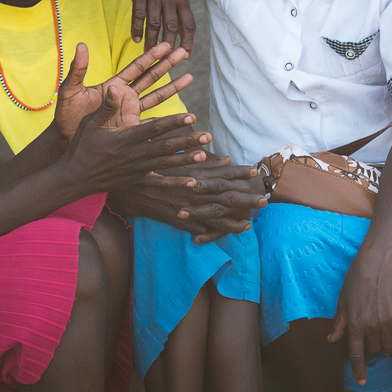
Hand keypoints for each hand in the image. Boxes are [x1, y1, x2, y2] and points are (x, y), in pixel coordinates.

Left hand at [52, 41, 191, 139]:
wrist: (65, 139)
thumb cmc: (65, 115)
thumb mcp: (70, 90)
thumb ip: (78, 70)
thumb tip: (82, 45)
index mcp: (113, 86)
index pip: (136, 67)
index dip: (152, 55)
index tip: (166, 44)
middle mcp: (124, 97)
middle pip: (151, 77)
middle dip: (168, 64)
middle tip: (184, 50)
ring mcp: (129, 113)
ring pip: (156, 97)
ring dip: (173, 87)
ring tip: (190, 77)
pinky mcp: (131, 129)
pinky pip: (152, 123)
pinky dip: (166, 119)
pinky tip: (181, 114)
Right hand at [57, 89, 209, 193]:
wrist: (75, 177)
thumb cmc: (82, 146)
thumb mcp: (91, 123)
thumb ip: (107, 107)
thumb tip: (114, 87)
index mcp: (126, 138)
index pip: (154, 128)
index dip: (173, 122)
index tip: (191, 116)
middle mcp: (135, 155)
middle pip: (166, 146)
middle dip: (187, 141)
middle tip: (207, 135)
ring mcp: (137, 169)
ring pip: (166, 163)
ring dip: (186, 159)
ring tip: (204, 154)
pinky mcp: (137, 180)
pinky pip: (159, 183)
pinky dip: (176, 183)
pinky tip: (193, 182)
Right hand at [111, 160, 266, 242]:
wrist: (127, 190)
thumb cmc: (149, 169)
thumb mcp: (173, 157)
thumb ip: (200, 157)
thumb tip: (225, 158)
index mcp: (193, 176)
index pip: (221, 175)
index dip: (239, 173)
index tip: (256, 172)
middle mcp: (194, 193)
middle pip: (225, 198)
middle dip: (246, 199)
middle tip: (265, 200)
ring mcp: (188, 209)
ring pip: (217, 217)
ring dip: (235, 219)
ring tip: (252, 221)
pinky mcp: (180, 221)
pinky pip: (201, 230)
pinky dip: (216, 232)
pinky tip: (227, 234)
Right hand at [123, 0, 196, 51]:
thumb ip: (181, 10)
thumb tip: (183, 33)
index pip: (189, 23)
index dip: (188, 41)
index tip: (186, 55)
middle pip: (171, 27)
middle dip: (169, 46)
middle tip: (166, 60)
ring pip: (154, 23)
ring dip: (152, 41)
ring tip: (149, 54)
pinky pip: (138, 14)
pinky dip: (137, 28)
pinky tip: (136, 39)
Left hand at [329, 251, 391, 385]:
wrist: (377, 265)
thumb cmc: (356, 280)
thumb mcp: (342, 301)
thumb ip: (338, 323)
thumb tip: (331, 339)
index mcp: (353, 325)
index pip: (356, 354)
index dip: (358, 369)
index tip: (362, 381)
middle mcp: (370, 328)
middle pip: (373, 350)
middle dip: (372, 351)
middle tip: (373, 346)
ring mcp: (386, 323)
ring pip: (388, 346)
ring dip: (386, 348)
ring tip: (385, 344)